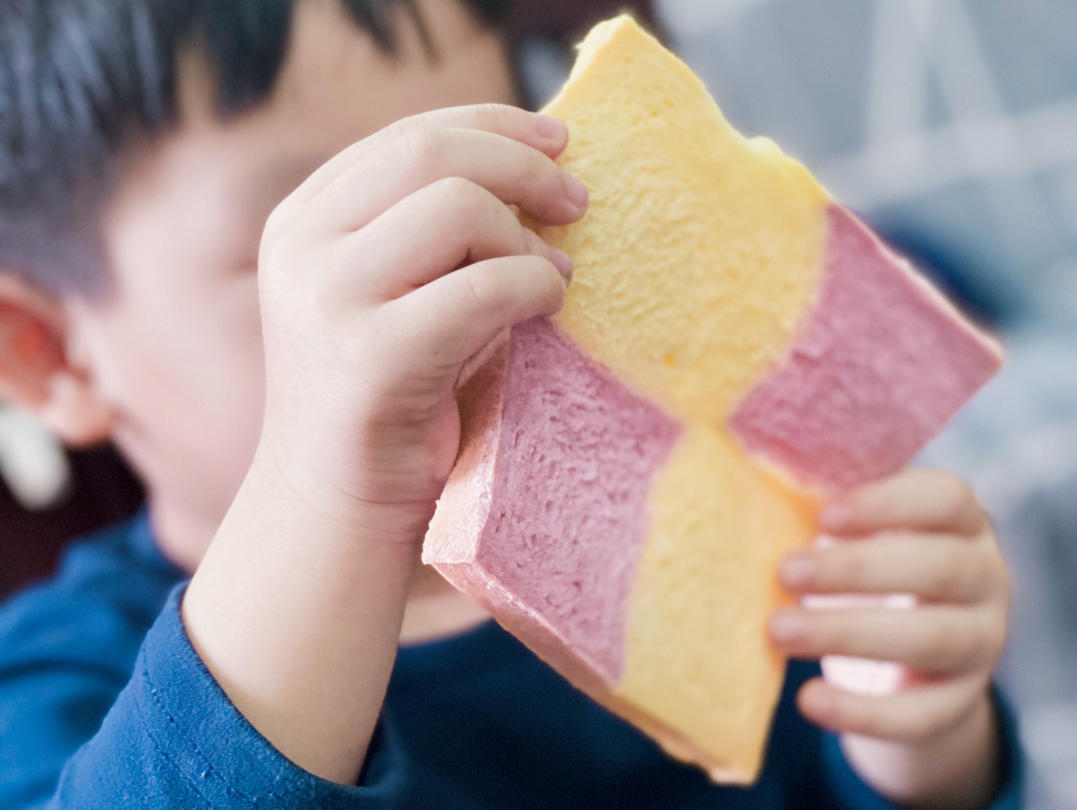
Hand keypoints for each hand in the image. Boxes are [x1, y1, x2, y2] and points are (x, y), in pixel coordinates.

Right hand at [185, 106, 586, 783]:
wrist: (336, 510)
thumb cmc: (387, 401)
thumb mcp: (396, 294)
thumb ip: (434, 233)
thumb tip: (536, 166)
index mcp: (305, 219)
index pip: (408, 134)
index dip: (493, 125)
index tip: (557, 137)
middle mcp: (300, 246)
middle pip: (431, 154)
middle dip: (522, 165)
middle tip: (579, 198)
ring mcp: (324, 300)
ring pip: (458, 210)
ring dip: (528, 240)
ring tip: (556, 277)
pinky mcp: (365, 359)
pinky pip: (481, 289)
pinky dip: (531, 287)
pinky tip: (548, 307)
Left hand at [770, 468, 1010, 806]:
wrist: (909, 661)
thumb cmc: (865, 568)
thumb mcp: (853, 534)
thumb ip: (819, 508)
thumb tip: (742, 487)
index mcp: (959, 521)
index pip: (946, 498)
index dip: (888, 504)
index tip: (825, 516)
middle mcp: (985, 577)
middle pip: (938, 567)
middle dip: (856, 570)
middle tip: (785, 572)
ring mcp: (981, 642)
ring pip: (929, 639)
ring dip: (848, 633)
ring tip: (778, 631)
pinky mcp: (960, 702)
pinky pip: (920, 713)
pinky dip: (862, 712)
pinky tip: (809, 700)